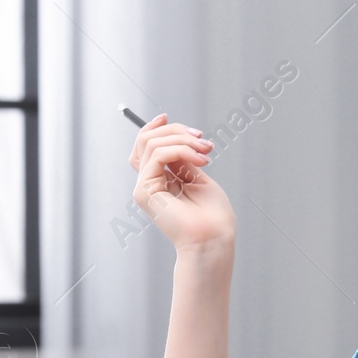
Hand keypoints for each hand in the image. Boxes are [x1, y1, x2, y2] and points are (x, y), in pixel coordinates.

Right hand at [129, 112, 235, 252]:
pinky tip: (200, 160)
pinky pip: (158, 155)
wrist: (214, 239)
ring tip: (206, 150)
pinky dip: (181, 150)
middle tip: (203, 140)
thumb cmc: (212, 215)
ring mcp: (143, 188)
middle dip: (176, 131)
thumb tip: (174, 136)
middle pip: (146, 140)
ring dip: (183, 139)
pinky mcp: (145, 191)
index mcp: (158, 180)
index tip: (169, 117)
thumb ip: (182, 158)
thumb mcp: (197, 176)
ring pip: (151, 143)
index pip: (144, 146)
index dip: (153, 128)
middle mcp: (147, 183)